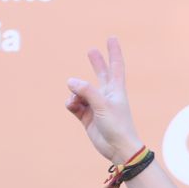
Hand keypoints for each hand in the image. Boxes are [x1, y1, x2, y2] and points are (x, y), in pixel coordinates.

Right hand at [66, 37, 144, 163]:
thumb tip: (71, 81)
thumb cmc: (117, 126)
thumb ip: (87, 91)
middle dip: (96, 63)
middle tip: (92, 51)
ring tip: (76, 101)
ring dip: (75, 93)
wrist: (118, 149)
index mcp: (116, 90)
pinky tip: (72, 106)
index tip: (112, 38)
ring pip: (80, 91)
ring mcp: (96, 105)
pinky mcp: (87, 116)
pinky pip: (74, 104)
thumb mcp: (103, 105)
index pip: (115, 66)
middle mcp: (106, 95)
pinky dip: (71, 103)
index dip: (114, 52)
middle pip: (100, 74)